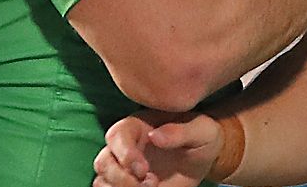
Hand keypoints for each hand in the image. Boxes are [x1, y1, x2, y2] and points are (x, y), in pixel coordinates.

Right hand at [94, 112, 220, 186]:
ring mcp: (124, 167)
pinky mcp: (128, 184)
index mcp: (137, 125)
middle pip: (103, 162)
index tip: (144, 170)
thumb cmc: (201, 135)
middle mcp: (124, 146)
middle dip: (121, 178)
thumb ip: (179, 131)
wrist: (205, 154)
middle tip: (150, 182)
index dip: (126, 155)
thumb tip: (154, 136)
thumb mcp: (200, 130)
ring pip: (102, 180)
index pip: (117, 136)